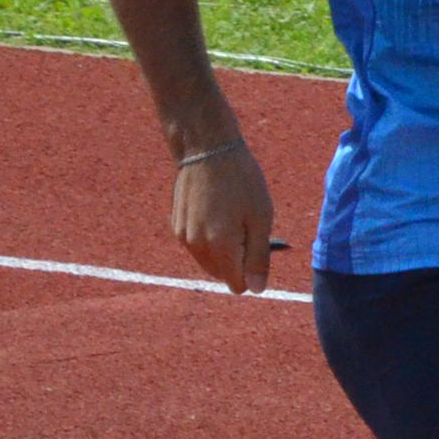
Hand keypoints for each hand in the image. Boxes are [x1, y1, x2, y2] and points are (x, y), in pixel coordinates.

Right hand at [171, 140, 276, 293]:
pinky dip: (210, 239)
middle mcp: (197, 247)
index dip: (253, 272)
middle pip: (223, 275)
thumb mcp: (261, 217)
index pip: (238, 285)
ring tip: (233, 217)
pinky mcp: (177, 226)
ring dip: (224, 251)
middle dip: (238, 261)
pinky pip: (197, 247)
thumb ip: (258, 257)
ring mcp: (184, 237)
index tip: (259, 245)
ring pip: (209, 262)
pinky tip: (218, 211)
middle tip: (248, 227)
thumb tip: (256, 290)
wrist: (206, 149)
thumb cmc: (241, 180)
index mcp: (221, 246)